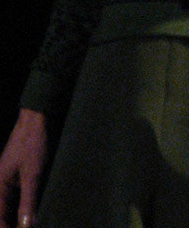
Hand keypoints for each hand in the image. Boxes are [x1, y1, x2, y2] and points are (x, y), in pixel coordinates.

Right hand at [0, 110, 46, 227]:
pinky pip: (15, 196)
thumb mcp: (32, 174)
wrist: (36, 120)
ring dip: (16, 215)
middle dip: (10, 223)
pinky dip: (21, 205)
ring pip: (8, 205)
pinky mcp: (17, 175)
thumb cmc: (32, 145)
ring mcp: (7, 180)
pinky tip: (31, 211)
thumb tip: (26, 225)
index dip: (6, 227)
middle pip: (2, 212)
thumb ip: (28, 200)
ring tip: (28, 224)